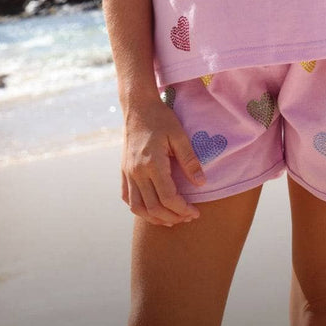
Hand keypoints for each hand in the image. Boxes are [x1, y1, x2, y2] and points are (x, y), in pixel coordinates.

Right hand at [122, 99, 205, 226]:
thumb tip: (201, 183)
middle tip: (187, 216)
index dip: (183, 209)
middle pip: (153, 208)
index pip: (168, 198)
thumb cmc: (160, 118)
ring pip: (137, 208)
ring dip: (154, 218)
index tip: (195, 212)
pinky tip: (152, 209)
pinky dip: (139, 208)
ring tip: (171, 218)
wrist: (137, 106)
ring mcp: (128, 172)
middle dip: (173, 217)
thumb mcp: (179, 135)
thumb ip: (190, 161)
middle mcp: (137, 172)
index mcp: (152, 163)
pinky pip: (127, 198)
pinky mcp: (123, 171)